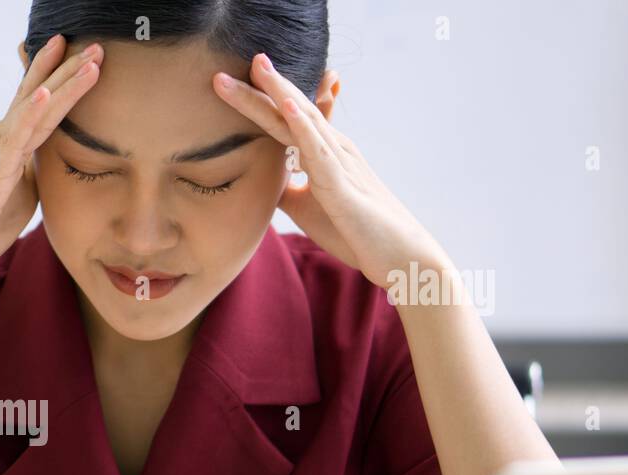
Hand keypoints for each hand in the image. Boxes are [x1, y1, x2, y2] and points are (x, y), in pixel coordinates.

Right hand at [0, 35, 102, 289]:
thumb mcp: (20, 193)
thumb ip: (35, 170)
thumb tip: (54, 160)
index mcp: (6, 145)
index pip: (36, 103)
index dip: (57, 76)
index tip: (81, 51)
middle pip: (38, 97)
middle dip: (67, 69)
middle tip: (96, 44)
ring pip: (34, 111)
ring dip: (62, 84)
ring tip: (89, 60)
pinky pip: (14, 139)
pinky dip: (30, 114)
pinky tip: (46, 93)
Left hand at [213, 53, 448, 288]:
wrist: (397, 255)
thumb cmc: (353, 231)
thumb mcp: (307, 208)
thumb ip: (286, 189)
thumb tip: (264, 179)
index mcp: (321, 153)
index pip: (284, 121)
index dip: (259, 99)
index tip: (230, 80)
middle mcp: (332, 149)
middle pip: (290, 112)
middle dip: (261, 87)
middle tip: (232, 65)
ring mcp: (339, 162)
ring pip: (303, 121)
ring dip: (279, 92)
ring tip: (257, 66)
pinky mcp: (341, 185)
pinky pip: (318, 151)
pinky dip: (301, 126)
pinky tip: (285, 106)